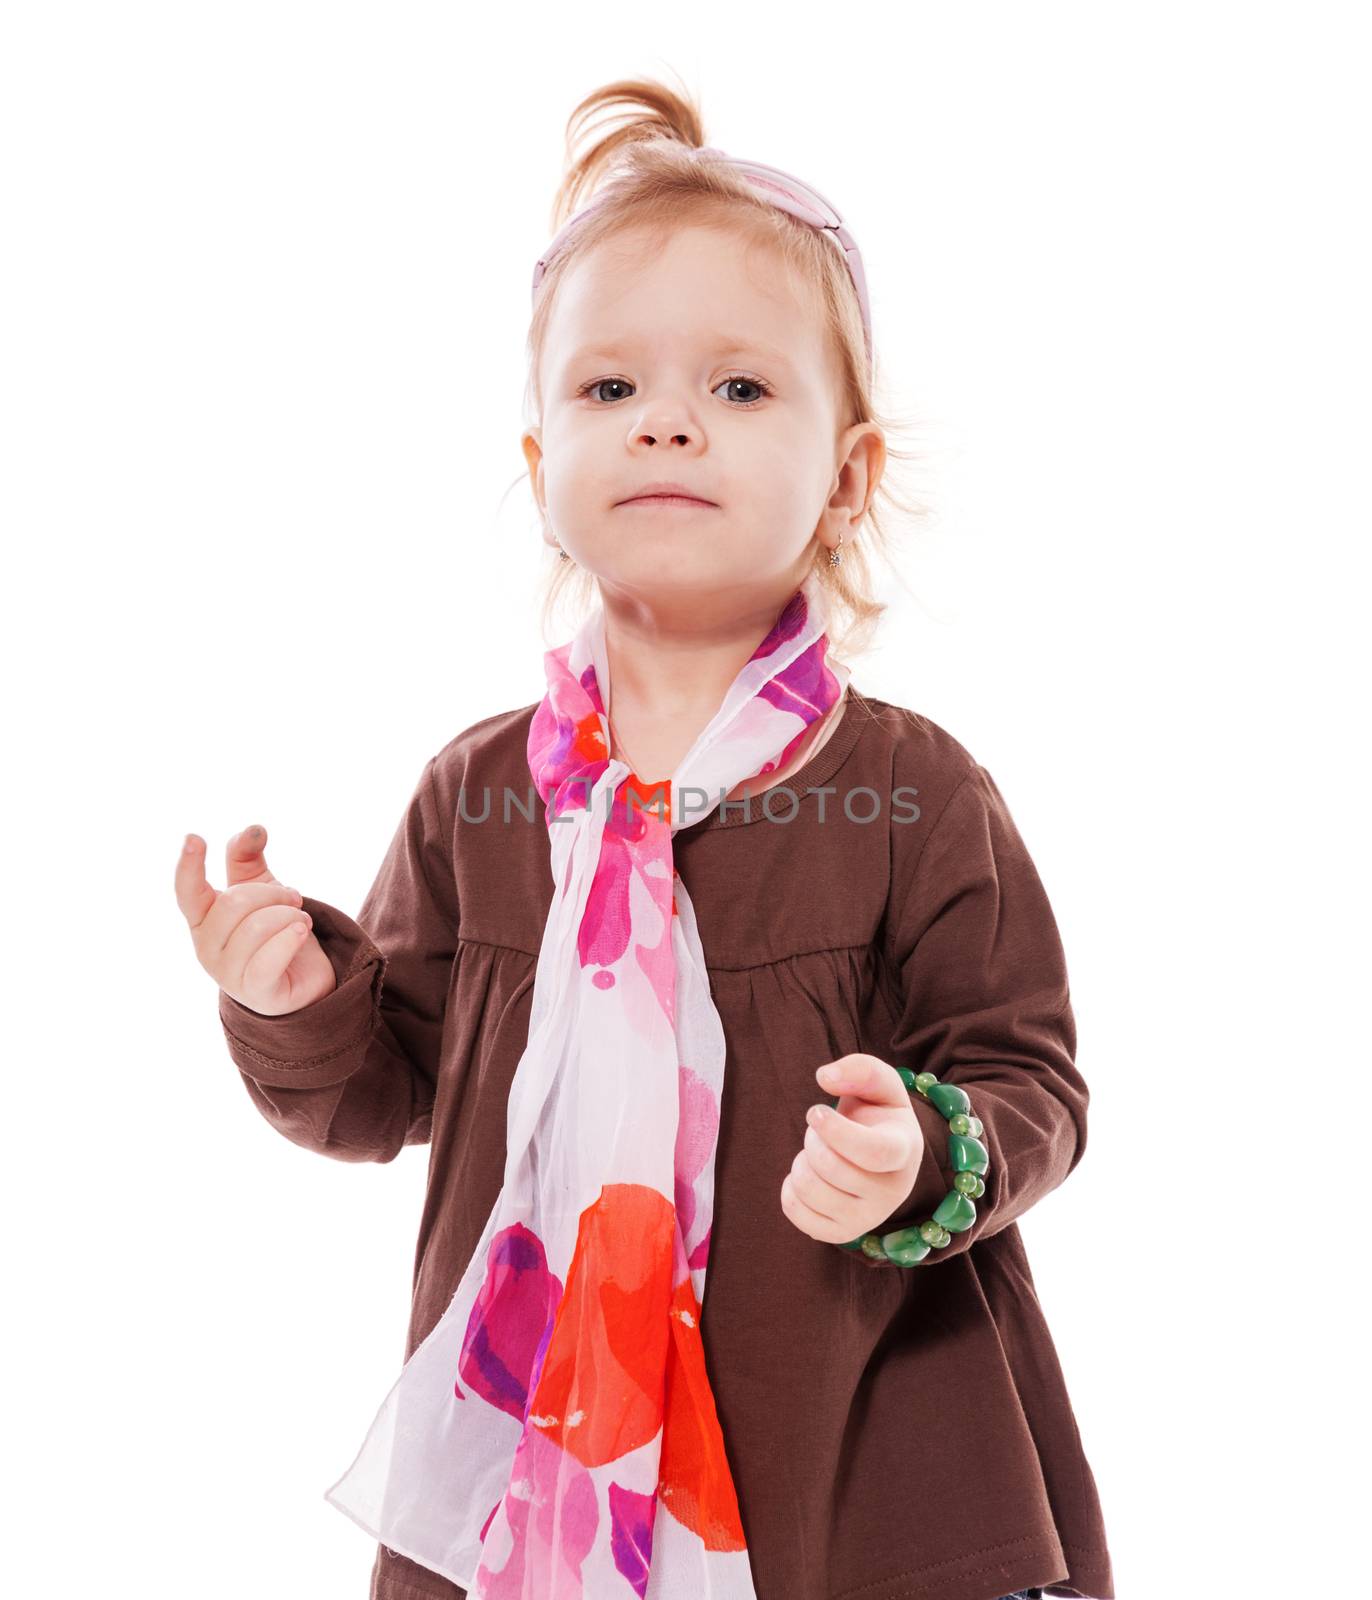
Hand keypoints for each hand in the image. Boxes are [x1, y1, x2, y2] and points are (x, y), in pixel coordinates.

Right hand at [175, 824, 336, 1015]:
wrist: (304, 978)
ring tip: (300, 922)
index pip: (187, 891)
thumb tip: (254, 828)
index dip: (188, 865)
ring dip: (290, 917)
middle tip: (294, 900)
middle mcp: (206, 947)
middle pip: (236, 902)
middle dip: (275, 894)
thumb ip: (248, 857)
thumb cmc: (272, 930)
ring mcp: (227, 974)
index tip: (194, 838)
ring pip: (257, 927)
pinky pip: (270, 958)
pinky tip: (301, 932)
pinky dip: (291, 939)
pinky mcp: (255, 992)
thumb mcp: (260, 888)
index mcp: (204, 919)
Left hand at [780, 1053, 923, 1243]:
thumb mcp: (879, 1083)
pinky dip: (791, 1188)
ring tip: (818, 1152)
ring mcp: (867, 1219)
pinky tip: (809, 1175)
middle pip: (832, 1167)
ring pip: (810, 1189)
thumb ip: (859, 1069)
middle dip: (812, 1139)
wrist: (881, 1153)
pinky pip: (796, 1213)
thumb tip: (824, 1077)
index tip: (815, 1111)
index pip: (872, 1153)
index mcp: (904, 1152)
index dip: (837, 1132)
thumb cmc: (878, 1114)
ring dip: (801, 1161)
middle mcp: (891, 1193)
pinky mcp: (841, 1233)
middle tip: (819, 1127)